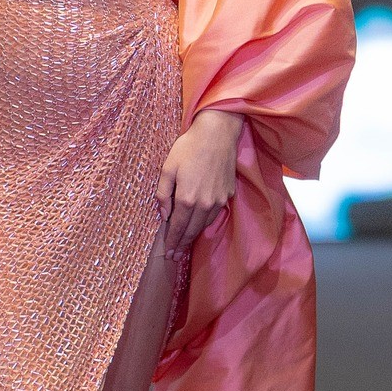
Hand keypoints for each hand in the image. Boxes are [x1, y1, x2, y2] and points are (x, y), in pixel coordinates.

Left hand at [156, 109, 242, 257]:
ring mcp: (219, 200)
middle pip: (192, 231)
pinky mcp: (228, 194)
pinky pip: (215, 213)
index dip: (172, 242)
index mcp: (187, 199)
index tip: (168, 254)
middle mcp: (205, 204)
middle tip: (175, 256)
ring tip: (185, 242)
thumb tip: (164, 216)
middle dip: (182, 244)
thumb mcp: (167, 168)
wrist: (217, 134)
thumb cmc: (188, 148)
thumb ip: (163, 195)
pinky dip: (205, 221)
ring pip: (205, 224)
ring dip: (194, 234)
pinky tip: (199, 222)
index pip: (177, 227)